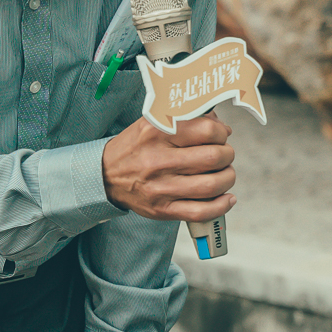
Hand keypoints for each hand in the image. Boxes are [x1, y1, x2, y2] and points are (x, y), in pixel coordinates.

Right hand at [102, 112, 235, 221]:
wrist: (104, 175)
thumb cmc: (136, 148)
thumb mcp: (154, 123)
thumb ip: (187, 119)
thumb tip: (221, 125)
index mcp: (157, 133)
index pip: (206, 130)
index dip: (222, 132)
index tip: (221, 135)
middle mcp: (158, 160)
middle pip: (213, 158)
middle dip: (227, 155)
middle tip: (224, 155)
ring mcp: (160, 187)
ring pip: (211, 185)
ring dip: (227, 178)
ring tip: (225, 173)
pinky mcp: (162, 209)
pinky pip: (200, 212)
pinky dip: (221, 205)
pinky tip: (227, 198)